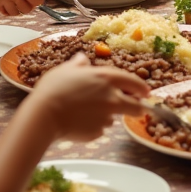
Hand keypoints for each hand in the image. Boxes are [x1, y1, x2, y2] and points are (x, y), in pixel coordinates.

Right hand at [30, 54, 149, 141]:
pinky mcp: (98, 132)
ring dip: (107, 115)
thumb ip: (78, 64)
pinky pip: (99, 129)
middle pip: (135, 106)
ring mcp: (106, 117)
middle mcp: (112, 97)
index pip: (133, 82)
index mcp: (106, 78)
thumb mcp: (65, 70)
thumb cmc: (53, 89)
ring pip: (113, 117)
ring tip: (86, 112)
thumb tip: (83, 60)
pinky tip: (79, 122)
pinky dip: (93, 126)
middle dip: (138, 108)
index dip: (141, 87)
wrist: (45, 115)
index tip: (146, 91)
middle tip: (137, 109)